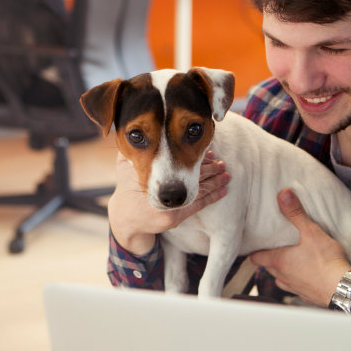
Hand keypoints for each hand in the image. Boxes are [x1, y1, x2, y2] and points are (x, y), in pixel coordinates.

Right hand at [107, 150, 228, 254]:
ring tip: (225, 172)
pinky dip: (213, 196)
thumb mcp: (125, 166)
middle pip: (192, 175)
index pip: (179, 160)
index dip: (196, 156)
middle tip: (221, 162)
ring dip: (214, 180)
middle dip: (210, 168)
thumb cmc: (127, 189)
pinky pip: (199, 205)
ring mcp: (169, 206)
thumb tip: (138, 131)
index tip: (208, 151)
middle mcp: (161, 190)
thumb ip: (133, 147)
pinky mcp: (176, 218)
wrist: (126, 219)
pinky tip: (224, 190)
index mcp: (150, 174)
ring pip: (198, 189)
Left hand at [250, 188, 350, 306]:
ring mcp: (294, 288)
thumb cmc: (327, 262)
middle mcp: (283, 276)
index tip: (256, 245)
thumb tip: (283, 196)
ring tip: (291, 259)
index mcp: (279, 261)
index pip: (256, 258)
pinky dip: (297, 280)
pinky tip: (306, 273)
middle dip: (269, 258)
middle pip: (268, 267)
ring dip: (283, 270)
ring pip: (281, 278)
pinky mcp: (306, 295)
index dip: (255, 251)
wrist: (343, 288)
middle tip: (275, 246)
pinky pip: (296, 287)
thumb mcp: (310, 232)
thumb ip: (296, 214)